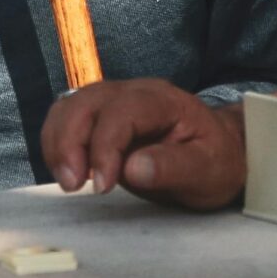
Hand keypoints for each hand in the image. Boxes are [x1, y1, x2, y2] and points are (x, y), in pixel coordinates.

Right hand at [38, 80, 245, 208]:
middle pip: (86, 102)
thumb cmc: (215, 160)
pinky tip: (67, 170)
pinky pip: (66, 118)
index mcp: (163, 101)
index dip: (104, 147)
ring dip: (58, 143)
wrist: (220, 150)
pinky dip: (56, 142)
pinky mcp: (100, 115)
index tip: (102, 185)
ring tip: (68, 181)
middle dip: (70, 143)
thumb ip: (173, 167)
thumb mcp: (208, 170)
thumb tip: (133, 168)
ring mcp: (114, 100)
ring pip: (69, 106)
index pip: (121, 112)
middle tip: (72, 185)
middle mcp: (134, 92)